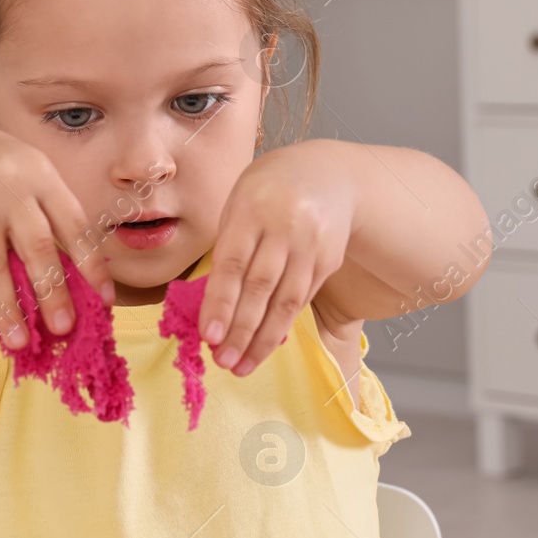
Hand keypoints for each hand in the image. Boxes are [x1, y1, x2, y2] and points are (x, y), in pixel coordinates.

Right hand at [0, 120, 114, 346]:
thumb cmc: (1, 175)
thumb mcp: (33, 180)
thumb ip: (53, 221)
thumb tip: (81, 282)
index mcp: (43, 178)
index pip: (74, 225)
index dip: (91, 265)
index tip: (105, 302)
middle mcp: (11, 188)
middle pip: (36, 245)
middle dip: (51, 292)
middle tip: (63, 329)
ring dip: (6, 307)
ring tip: (18, 341)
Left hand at [198, 145, 353, 374]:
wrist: (327, 172)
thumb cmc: (266, 193)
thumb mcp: (239, 204)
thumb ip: (228, 248)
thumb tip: (214, 308)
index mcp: (250, 209)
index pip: (233, 264)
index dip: (221, 303)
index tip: (209, 337)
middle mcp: (284, 226)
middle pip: (261, 287)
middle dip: (241, 329)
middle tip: (224, 362)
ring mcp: (311, 243)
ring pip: (286, 299)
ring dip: (262, 338)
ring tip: (242, 365)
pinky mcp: (329, 258)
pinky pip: (303, 296)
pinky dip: (283, 323)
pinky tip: (266, 343)